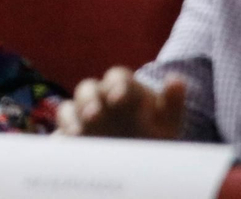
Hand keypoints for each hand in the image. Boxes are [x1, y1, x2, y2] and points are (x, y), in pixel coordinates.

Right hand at [56, 67, 184, 138]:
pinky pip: (63, 125)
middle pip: (88, 88)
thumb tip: (177, 79)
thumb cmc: (154, 138)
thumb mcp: (167, 124)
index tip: (118, 99)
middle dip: (89, 100)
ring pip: (71, 106)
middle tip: (94, 115)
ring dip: (74, 116)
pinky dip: (65, 130)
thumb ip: (172, 104)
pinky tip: (72, 141)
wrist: (138, 163)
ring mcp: (84, 114)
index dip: (116, 85)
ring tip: (80, 132)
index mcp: (125, 89)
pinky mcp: (71, 131)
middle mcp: (101, 97)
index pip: (118, 77)